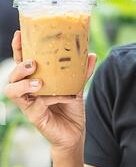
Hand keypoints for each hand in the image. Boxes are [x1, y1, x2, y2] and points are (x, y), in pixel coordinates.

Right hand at [4, 30, 96, 156]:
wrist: (74, 133)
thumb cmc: (70, 108)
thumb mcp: (77, 86)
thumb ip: (82, 71)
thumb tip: (91, 54)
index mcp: (35, 78)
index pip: (22, 60)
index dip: (18, 47)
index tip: (20, 33)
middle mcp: (27, 90)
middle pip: (12, 74)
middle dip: (19, 65)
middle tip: (32, 62)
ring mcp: (28, 103)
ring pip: (12, 89)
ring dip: (22, 82)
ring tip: (37, 79)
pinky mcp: (32, 115)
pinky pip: (34, 103)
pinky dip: (47, 97)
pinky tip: (58, 95)